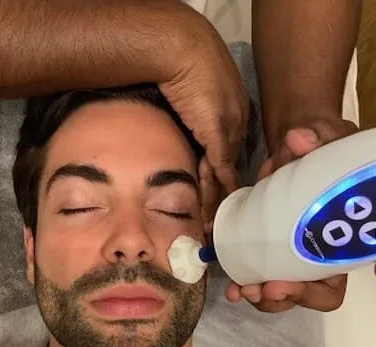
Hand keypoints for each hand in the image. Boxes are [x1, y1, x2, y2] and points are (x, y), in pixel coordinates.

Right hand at [158, 8, 248, 220]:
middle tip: (219, 221)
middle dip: (224, 195)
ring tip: (214, 225)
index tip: (220, 197)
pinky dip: (217, 194)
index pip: (227, 154)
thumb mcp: (193, 101)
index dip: (223, 177)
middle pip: (229, 168)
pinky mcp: (218, 136)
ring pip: (225, 175)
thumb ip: (195, 122)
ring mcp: (229, 131)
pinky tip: (216, 212)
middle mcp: (236, 125)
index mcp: (232, 115)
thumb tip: (187, 139)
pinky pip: (220, 172)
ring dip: (218, 201)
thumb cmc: (183, 68)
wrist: (181, 51)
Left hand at [226, 117, 357, 312]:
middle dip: (276, 297)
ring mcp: (289, 257)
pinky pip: (255, 274)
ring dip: (256, 294)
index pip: (330, 287)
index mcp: (339, 246)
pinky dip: (242, 281)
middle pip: (299, 296)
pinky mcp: (265, 249)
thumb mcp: (330, 139)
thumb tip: (297, 139)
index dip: (310, 293)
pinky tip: (230, 283)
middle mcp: (316, 258)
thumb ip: (320, 140)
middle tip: (255, 290)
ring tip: (239, 289)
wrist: (299, 147)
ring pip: (275, 291)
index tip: (281, 283)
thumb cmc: (325, 148)